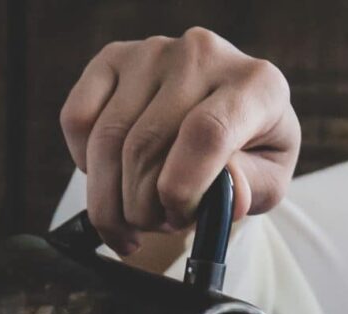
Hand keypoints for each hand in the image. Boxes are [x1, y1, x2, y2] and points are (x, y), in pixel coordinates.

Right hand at [61, 28, 300, 255]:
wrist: (229, 117)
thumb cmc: (250, 155)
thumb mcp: (269, 182)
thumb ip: (251, 189)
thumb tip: (227, 191)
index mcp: (256, 86)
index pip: (207, 133)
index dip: (183, 189)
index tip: (179, 216)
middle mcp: (202, 55)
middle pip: (146, 144)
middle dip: (143, 208)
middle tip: (158, 227)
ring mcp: (154, 52)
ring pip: (108, 139)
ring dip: (112, 199)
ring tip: (136, 219)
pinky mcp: (114, 58)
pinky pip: (78, 120)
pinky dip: (87, 168)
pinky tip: (112, 183)